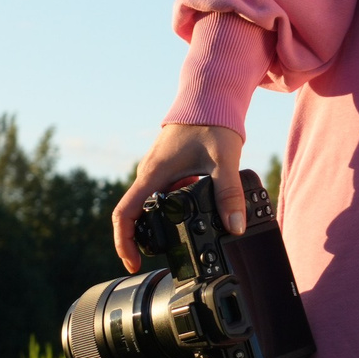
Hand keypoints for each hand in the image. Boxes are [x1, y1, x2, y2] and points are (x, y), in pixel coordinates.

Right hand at [112, 122, 244, 271]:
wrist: (209, 94)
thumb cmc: (211, 121)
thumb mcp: (224, 159)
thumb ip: (229, 193)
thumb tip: (235, 226)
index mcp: (153, 174)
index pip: (124, 214)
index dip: (123, 243)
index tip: (133, 263)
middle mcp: (150, 172)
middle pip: (136, 213)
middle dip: (148, 238)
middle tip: (170, 256)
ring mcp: (158, 169)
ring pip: (152, 203)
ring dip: (165, 222)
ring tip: (189, 236)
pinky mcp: (169, 165)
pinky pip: (164, 192)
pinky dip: (175, 207)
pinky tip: (198, 211)